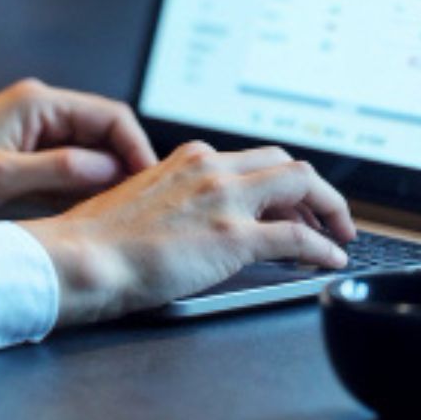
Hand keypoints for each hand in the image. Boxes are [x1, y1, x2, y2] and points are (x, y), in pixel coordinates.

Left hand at [0, 79, 158, 215]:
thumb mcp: (0, 177)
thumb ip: (58, 171)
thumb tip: (110, 170)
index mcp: (39, 103)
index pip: (109, 115)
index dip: (136, 146)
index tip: (149, 179)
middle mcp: (42, 108)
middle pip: (105, 129)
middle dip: (126, 161)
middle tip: (143, 200)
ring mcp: (35, 128)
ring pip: (90, 148)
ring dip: (107, 175)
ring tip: (123, 208)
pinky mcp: (27, 148)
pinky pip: (70, 161)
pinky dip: (85, 182)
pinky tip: (92, 208)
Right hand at [21, 140, 354, 324]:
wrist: (81, 258)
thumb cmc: (98, 242)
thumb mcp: (143, 200)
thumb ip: (176, 198)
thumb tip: (194, 219)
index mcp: (190, 159)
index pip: (253, 159)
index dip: (282, 181)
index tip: (293, 201)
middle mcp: (212, 169)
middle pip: (288, 163)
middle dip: (315, 190)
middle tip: (325, 216)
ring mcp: (226, 200)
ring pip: (302, 185)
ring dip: (329, 209)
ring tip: (338, 235)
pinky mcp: (234, 237)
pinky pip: (298, 237)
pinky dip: (323, 247)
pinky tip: (331, 260)